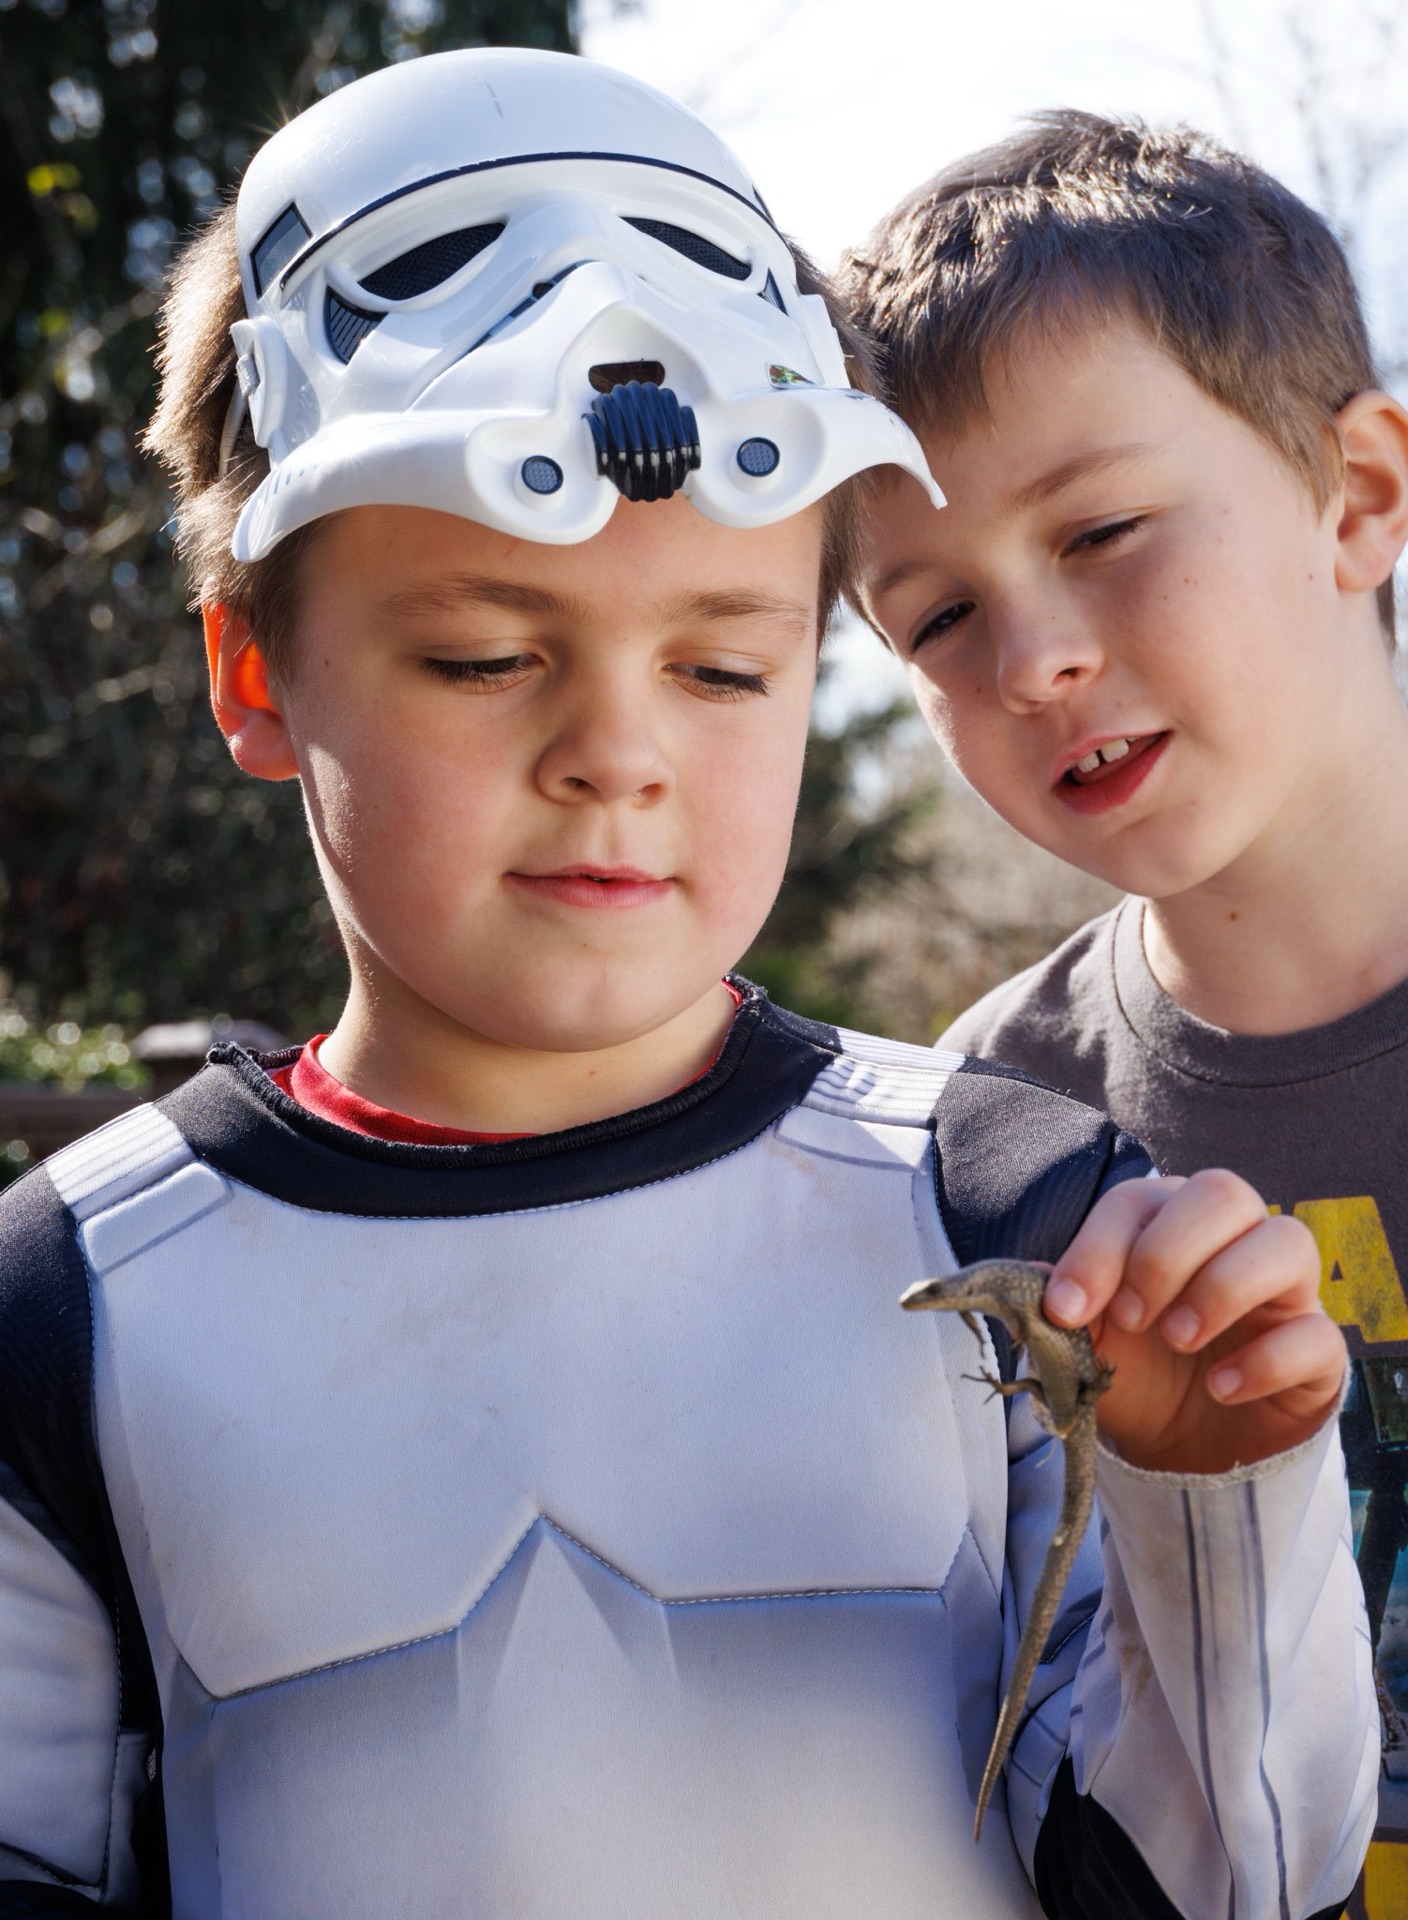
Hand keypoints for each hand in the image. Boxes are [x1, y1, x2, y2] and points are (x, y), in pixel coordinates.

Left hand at [1043, 1171, 1345, 1473]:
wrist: (1184, 1452)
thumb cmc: (1136, 1375)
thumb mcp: (1085, 1345)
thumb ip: (1058, 1308)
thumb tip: (1028, 1282)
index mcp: (1168, 1226)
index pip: (1139, 1200)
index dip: (1099, 1247)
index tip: (1067, 1310)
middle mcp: (1233, 1243)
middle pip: (1224, 1192)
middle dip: (1167, 1251)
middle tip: (1133, 1318)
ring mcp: (1285, 1294)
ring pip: (1289, 1240)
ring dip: (1224, 1286)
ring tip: (1179, 1339)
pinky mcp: (1319, 1353)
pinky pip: (1319, 1334)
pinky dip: (1266, 1359)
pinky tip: (1220, 1388)